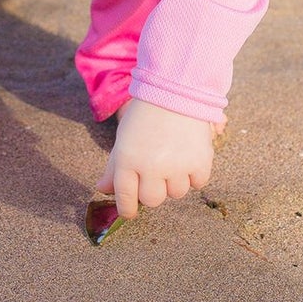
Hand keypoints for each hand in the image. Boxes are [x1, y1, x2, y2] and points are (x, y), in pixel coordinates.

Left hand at [95, 98, 214, 218]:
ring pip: (177, 193)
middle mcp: (151, 167)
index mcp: (127, 160)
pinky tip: (189, 155)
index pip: (126, 199)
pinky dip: (195, 173)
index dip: (128, 208)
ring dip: (175, 180)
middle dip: (153, 190)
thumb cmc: (145, 115)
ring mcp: (177, 166)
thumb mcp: (123, 138)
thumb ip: (114, 167)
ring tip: (174, 157)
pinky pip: (198, 183)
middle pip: (152, 201)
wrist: (177, 90)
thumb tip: (102, 189)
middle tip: (156, 172)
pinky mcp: (200, 162)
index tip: (130, 211)